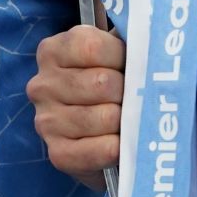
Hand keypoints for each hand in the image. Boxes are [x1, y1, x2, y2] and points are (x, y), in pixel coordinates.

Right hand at [27, 25, 126, 187]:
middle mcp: (43, 85)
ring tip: (128, 116)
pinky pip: (100, 149)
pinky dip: (119, 146)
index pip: (92, 47)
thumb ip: (127, 41)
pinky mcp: (58, 154)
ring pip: (105, 117)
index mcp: (53, 51)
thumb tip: (153, 47)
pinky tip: (122, 140)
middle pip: (102, 83)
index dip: (121, 56)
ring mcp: (47, 122)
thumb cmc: (111, 81)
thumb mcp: (115, 51)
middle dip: (127, 90)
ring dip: (125, 119)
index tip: (130, 63)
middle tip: (132, 95)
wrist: (98, 129)